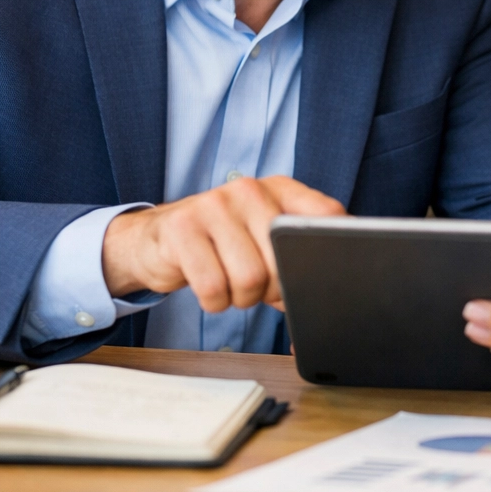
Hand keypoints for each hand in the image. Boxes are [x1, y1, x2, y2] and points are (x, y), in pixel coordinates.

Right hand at [102, 175, 343, 311]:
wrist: (158, 239)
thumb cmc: (222, 246)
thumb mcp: (263, 239)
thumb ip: (297, 254)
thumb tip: (332, 292)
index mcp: (279, 188)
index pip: (326, 214)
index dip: (329, 253)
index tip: (319, 276)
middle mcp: (249, 189)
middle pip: (285, 259)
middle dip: (275, 290)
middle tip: (259, 289)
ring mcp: (214, 204)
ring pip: (250, 278)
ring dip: (242, 299)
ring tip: (231, 286)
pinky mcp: (182, 228)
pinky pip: (214, 288)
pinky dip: (215, 302)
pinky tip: (210, 288)